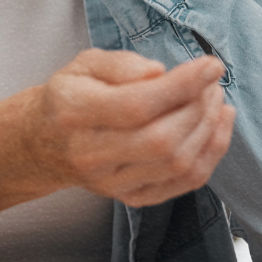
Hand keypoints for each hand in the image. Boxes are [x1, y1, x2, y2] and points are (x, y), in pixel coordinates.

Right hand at [0, 51, 234, 215]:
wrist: (44, 144)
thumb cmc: (71, 96)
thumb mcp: (84, 64)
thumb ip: (121, 64)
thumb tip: (159, 73)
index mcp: (75, 113)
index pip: (135, 105)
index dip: (181, 86)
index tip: (211, 65)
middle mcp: (91, 155)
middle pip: (161, 141)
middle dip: (199, 108)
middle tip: (212, 83)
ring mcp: (113, 183)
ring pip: (177, 164)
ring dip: (209, 129)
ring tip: (215, 100)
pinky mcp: (133, 198)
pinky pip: (184, 183)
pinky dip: (211, 153)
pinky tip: (217, 125)